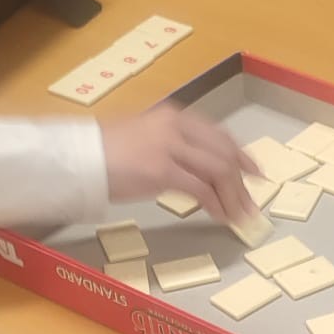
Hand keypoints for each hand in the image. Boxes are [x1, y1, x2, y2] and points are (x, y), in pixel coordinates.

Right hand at [101, 105, 260, 223]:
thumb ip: (172, 146)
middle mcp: (176, 127)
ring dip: (234, 196)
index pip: (218, 135)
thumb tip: (195, 168)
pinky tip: (220, 217)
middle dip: (242, 181)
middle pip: (223, 153)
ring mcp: (170, 148)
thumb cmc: (105, 152)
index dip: (240, 155)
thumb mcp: (145, 138)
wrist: (80, 158)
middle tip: (252, 202)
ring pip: (218, 171)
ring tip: (240, 215)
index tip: (253, 171)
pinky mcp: (163, 172)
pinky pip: (201, 190)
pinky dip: (216, 205)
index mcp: (174, 117)